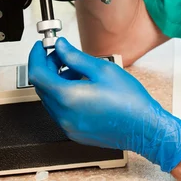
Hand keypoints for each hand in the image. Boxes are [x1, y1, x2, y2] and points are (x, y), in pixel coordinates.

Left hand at [28, 37, 180, 171]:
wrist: (144, 129)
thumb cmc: (129, 101)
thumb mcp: (102, 69)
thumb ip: (75, 57)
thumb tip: (60, 47)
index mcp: (68, 98)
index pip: (37, 74)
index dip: (36, 57)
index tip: (40, 47)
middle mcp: (64, 115)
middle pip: (42, 87)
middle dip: (47, 67)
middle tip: (61, 54)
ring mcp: (68, 126)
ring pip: (50, 99)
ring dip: (55, 81)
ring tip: (75, 70)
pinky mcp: (75, 132)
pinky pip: (59, 111)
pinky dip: (62, 95)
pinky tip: (79, 86)